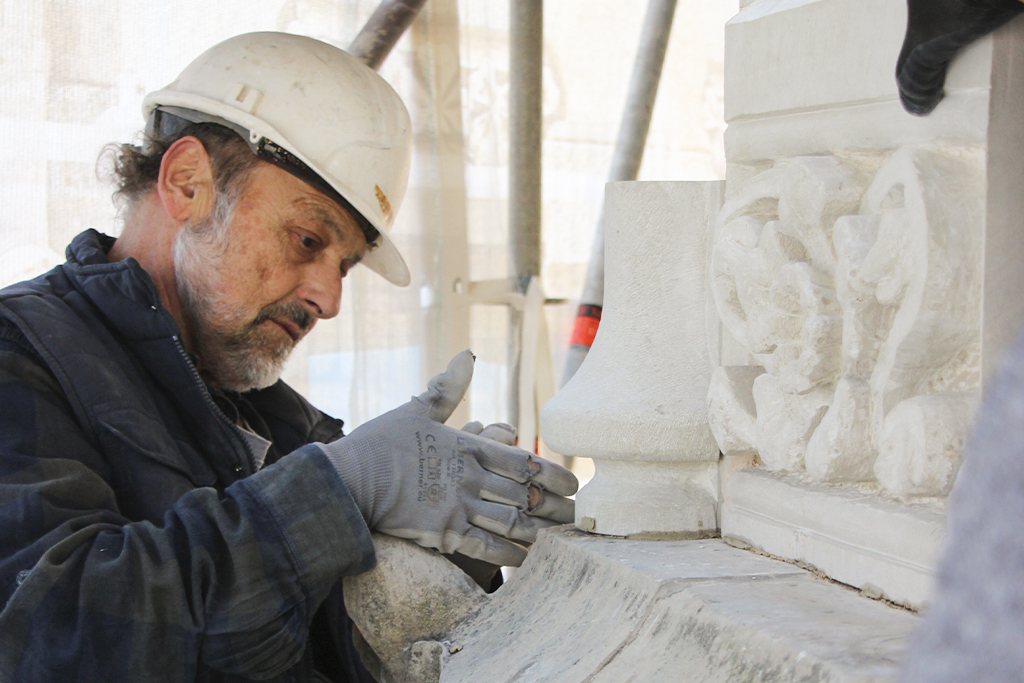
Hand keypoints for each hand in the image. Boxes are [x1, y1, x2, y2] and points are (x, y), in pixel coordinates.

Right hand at [320, 350, 577, 565]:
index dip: (551, 474)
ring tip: (564, 540)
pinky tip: (530, 561)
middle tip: (579, 516)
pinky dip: (511, 555)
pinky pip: (487, 547)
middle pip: (525, 494)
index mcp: (467, 446)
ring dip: (541, 532)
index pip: (522, 461)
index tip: (573, 483)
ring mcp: (458, 507)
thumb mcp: (416, 410)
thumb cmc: (380, 444)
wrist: (346, 481)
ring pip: (513, 522)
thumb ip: (446, 388)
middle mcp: (469, 477)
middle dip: (555, 507)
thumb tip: (467, 356)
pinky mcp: (444, 533)